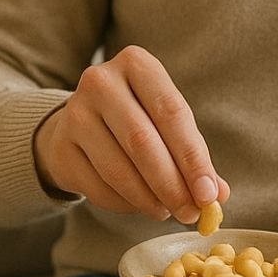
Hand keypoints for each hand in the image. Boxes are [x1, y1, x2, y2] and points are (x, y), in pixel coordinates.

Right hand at [32, 46, 229, 223]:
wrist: (81, 124)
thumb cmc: (136, 121)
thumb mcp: (167, 125)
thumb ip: (193, 155)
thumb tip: (217, 194)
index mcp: (136, 64)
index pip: (172, 112)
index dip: (193, 158)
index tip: (208, 194)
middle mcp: (101, 81)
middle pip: (142, 141)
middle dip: (172, 185)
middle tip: (191, 212)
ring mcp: (74, 113)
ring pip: (118, 168)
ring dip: (148, 199)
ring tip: (167, 211)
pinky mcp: (61, 147)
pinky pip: (97, 186)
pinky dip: (125, 204)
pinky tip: (139, 205)